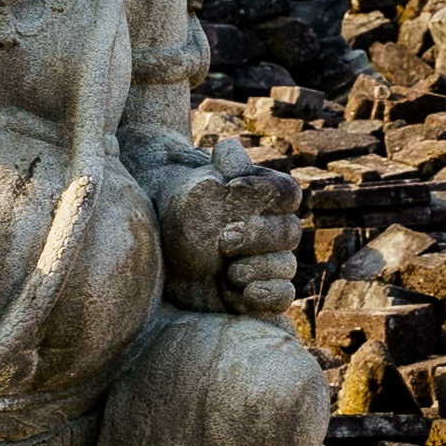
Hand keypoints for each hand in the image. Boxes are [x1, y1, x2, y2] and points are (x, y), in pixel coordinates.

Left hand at [160, 139, 300, 317]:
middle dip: (257, 236)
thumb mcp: (191, 186)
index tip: (231, 189)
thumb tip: (229, 149)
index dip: (265, 192)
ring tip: (226, 272)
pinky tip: (245, 292)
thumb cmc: (177, 213)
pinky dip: (269, 294)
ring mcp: (267, 263)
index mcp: (263, 198)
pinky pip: (282, 296)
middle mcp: (271, 230)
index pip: (287, 193)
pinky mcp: (258, 293)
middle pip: (289, 232)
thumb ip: (217, 169)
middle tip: (223, 241)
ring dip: (258, 267)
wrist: (156, 252)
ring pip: (286, 266)